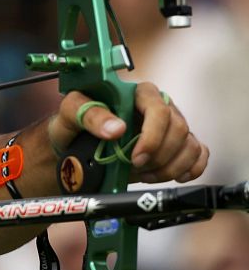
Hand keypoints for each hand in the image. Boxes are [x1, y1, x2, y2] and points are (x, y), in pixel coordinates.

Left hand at [48, 82, 208, 182]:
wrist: (73, 143)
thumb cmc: (72, 124)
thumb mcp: (70, 114)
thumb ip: (89, 115)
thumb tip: (117, 129)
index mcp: (135, 92)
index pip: (158, 109)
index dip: (152, 136)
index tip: (136, 158)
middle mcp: (158, 105)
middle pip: (178, 129)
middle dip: (159, 155)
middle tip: (136, 168)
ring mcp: (170, 125)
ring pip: (189, 144)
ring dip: (170, 167)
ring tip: (144, 174)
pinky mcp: (177, 143)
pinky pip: (199, 153)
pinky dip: (191, 168)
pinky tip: (175, 176)